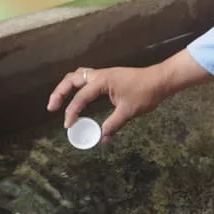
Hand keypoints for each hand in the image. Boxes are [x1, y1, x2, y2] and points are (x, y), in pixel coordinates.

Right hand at [47, 65, 165, 140]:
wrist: (161, 79)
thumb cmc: (146, 92)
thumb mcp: (129, 111)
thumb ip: (113, 125)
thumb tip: (102, 138)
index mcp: (103, 81)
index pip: (81, 97)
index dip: (72, 112)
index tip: (68, 125)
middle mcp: (100, 75)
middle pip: (72, 79)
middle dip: (59, 92)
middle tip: (52, 108)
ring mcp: (105, 74)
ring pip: (78, 76)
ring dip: (67, 87)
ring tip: (58, 101)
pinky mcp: (109, 77)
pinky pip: (87, 79)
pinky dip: (78, 86)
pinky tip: (78, 97)